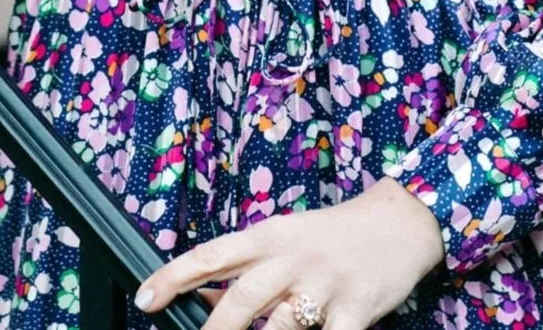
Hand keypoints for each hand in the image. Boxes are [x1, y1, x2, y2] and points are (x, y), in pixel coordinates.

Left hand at [134, 176, 445, 329]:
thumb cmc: (332, 236)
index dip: (174, 277)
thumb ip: (247, 269)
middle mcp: (293, 257)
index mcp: (270, 236)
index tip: (145, 298)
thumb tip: (202, 301)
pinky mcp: (357, 309)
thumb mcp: (285, 241)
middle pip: (242, 298)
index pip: (212, 255)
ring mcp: (325, 284)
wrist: (398, 223)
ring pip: (282, 326)